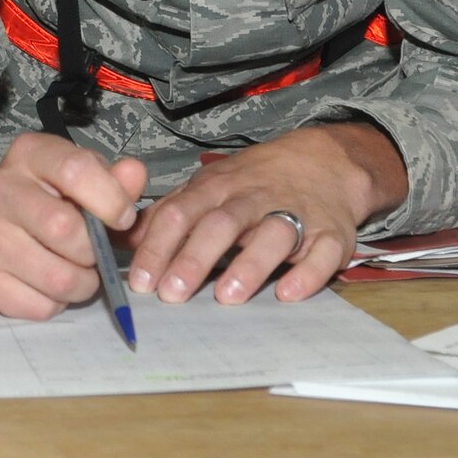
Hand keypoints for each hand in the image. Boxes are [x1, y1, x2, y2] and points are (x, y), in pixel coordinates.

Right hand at [0, 133, 147, 320]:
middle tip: (91, 253)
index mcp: (28, 155)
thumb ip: (111, 180)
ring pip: (59, 279)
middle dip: (94, 252)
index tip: (121, 218)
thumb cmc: (38, 201)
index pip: (77, 170)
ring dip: (81, 284)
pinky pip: (40, 307)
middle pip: (68, 231)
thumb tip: (135, 174)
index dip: (112, 200)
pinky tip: (43, 285)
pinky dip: (54, 304)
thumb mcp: (73, 180)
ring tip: (72, 271)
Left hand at [125, 122, 406, 306]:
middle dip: (195, 257)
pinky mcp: (332, 233)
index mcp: (217, 188)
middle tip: (172, 293)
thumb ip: (169, 215)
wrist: (324, 161)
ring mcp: (295, 214)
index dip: (158, 246)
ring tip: (227, 297)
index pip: (181, 213)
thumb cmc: (253, 184)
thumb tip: (125, 241)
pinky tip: (288, 294)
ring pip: (273, 234)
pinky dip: (308, 273)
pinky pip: (323, 252)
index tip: (141, 282)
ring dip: (249, 264)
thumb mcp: (207, 188)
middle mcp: (253, 198)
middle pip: (221, 223)